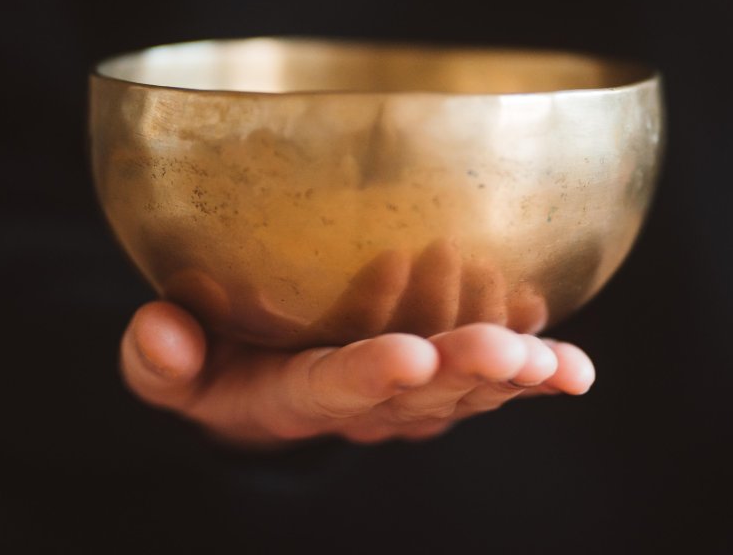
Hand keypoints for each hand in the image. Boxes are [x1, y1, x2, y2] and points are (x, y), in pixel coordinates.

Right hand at [121, 301, 594, 446]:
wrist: (269, 385)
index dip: (367, 375)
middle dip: (459, 371)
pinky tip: (574, 372)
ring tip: (549, 362)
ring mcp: (413, 397)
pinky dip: (538, 376)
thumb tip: (158, 330)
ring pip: (465, 390)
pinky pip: (495, 384)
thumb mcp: (174, 367)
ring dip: (508, 376)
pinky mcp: (447, 379)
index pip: (331, 388)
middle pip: (417, 393)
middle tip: (498, 348)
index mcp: (293, 395)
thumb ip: (160, 359)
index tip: (403, 356)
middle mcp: (364, 403)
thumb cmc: (219, 362)